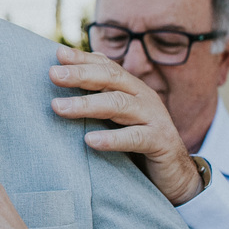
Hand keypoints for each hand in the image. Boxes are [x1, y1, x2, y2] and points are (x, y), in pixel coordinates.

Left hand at [49, 45, 202, 204]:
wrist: (176, 174)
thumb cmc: (139, 143)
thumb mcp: (118, 118)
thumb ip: (100, 99)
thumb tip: (69, 79)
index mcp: (132, 88)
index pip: (106, 66)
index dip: (82, 58)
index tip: (57, 54)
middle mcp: (143, 97)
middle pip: (111, 78)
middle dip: (80, 74)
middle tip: (53, 74)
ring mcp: (154, 117)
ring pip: (119, 104)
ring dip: (86, 105)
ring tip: (58, 107)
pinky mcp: (160, 142)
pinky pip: (134, 138)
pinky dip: (112, 138)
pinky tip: (89, 140)